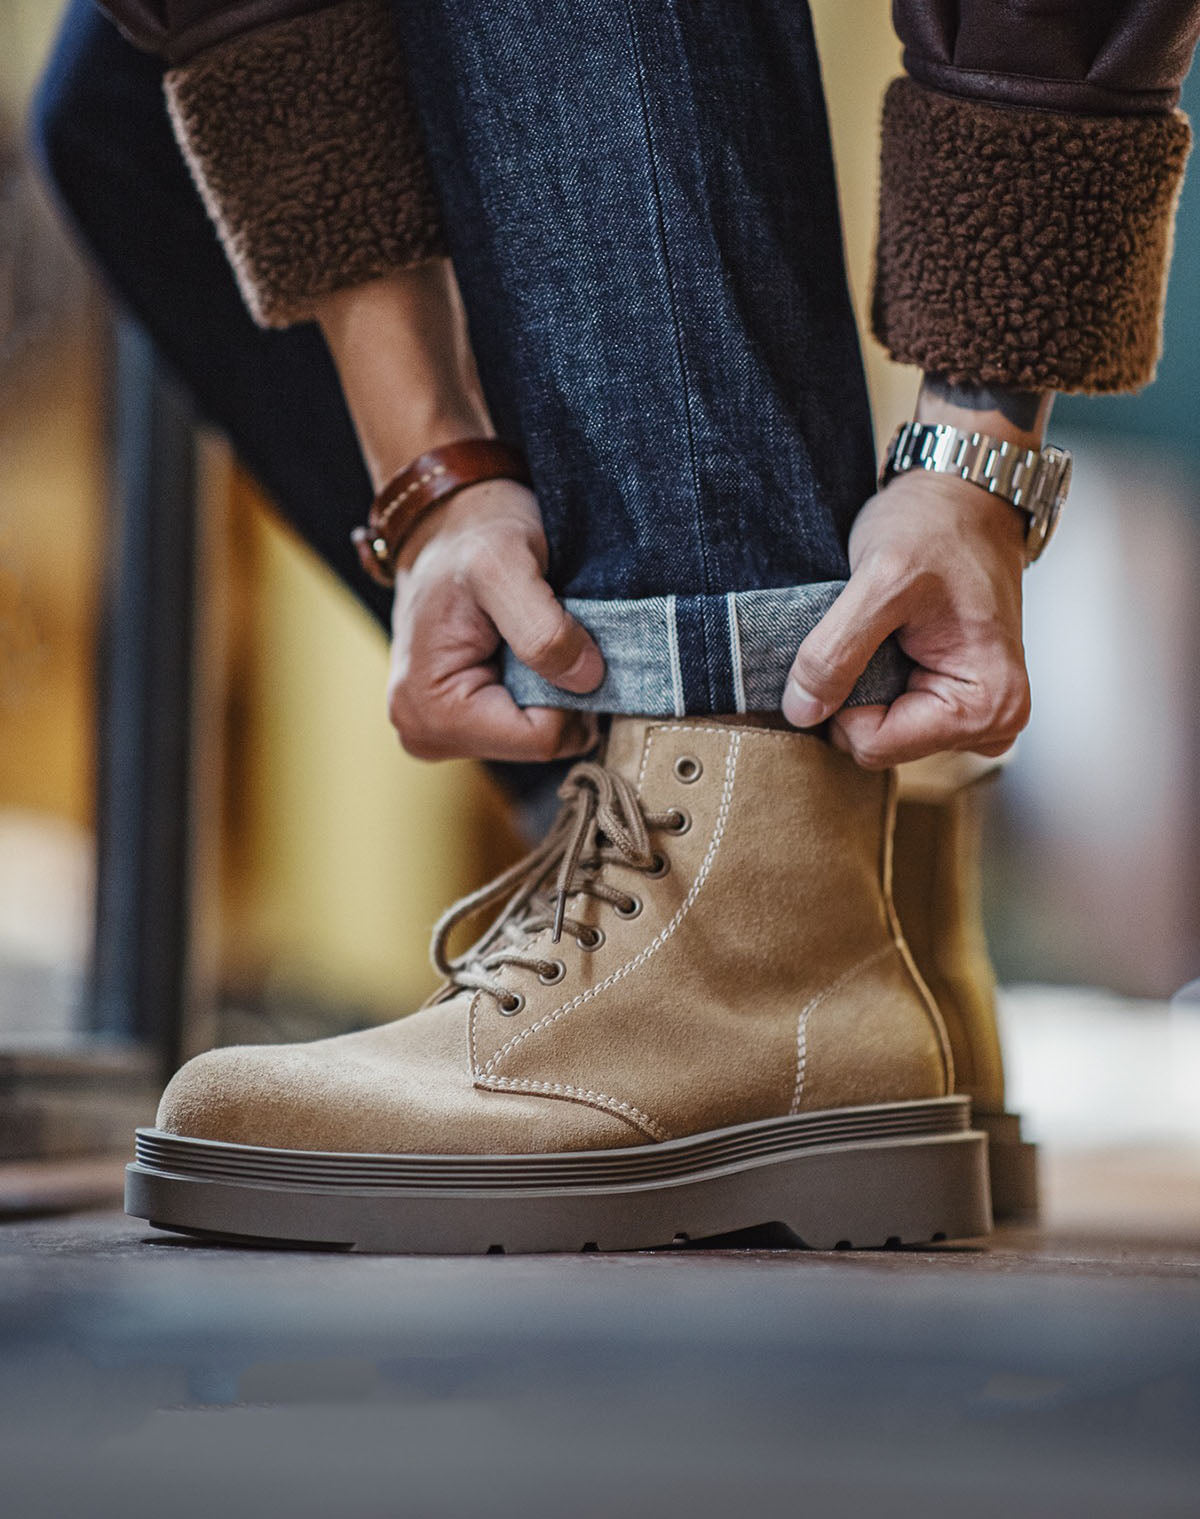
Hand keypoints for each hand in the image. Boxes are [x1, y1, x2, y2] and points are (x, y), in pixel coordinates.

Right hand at [386, 478, 605, 761]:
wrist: (450, 523)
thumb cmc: (472, 536)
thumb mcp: (507, 564)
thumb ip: (544, 629)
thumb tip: (587, 682)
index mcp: (429, 708)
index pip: (540, 739)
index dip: (569, 691)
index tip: (565, 638)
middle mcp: (425, 732)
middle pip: (538, 744)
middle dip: (560, 692)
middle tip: (551, 632)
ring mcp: (440, 732)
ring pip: (539, 737)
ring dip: (553, 689)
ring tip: (532, 636)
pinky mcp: (459, 724)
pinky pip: (527, 727)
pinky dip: (542, 690)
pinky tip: (525, 651)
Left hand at [782, 470, 1030, 766]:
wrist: (964, 497)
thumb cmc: (936, 528)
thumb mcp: (880, 580)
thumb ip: (835, 651)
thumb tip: (801, 713)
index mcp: (987, 706)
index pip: (875, 744)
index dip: (842, 703)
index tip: (852, 641)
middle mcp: (992, 724)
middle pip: (879, 745)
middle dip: (855, 694)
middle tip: (869, 631)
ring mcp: (975, 717)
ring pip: (879, 733)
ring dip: (864, 685)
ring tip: (884, 630)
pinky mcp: (955, 703)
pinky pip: (891, 717)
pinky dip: (874, 682)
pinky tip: (889, 641)